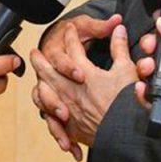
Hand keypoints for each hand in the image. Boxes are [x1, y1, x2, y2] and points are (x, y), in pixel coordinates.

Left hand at [29, 21, 137, 152]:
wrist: (126, 134)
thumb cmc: (126, 102)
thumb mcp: (126, 70)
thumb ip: (119, 47)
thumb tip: (118, 28)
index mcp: (84, 72)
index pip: (73, 47)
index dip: (71, 35)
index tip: (68, 28)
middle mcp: (70, 89)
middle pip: (47, 69)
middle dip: (39, 58)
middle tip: (34, 52)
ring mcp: (67, 108)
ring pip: (44, 93)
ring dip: (39, 83)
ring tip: (36, 79)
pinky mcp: (69, 127)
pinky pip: (51, 119)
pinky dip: (48, 113)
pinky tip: (46, 108)